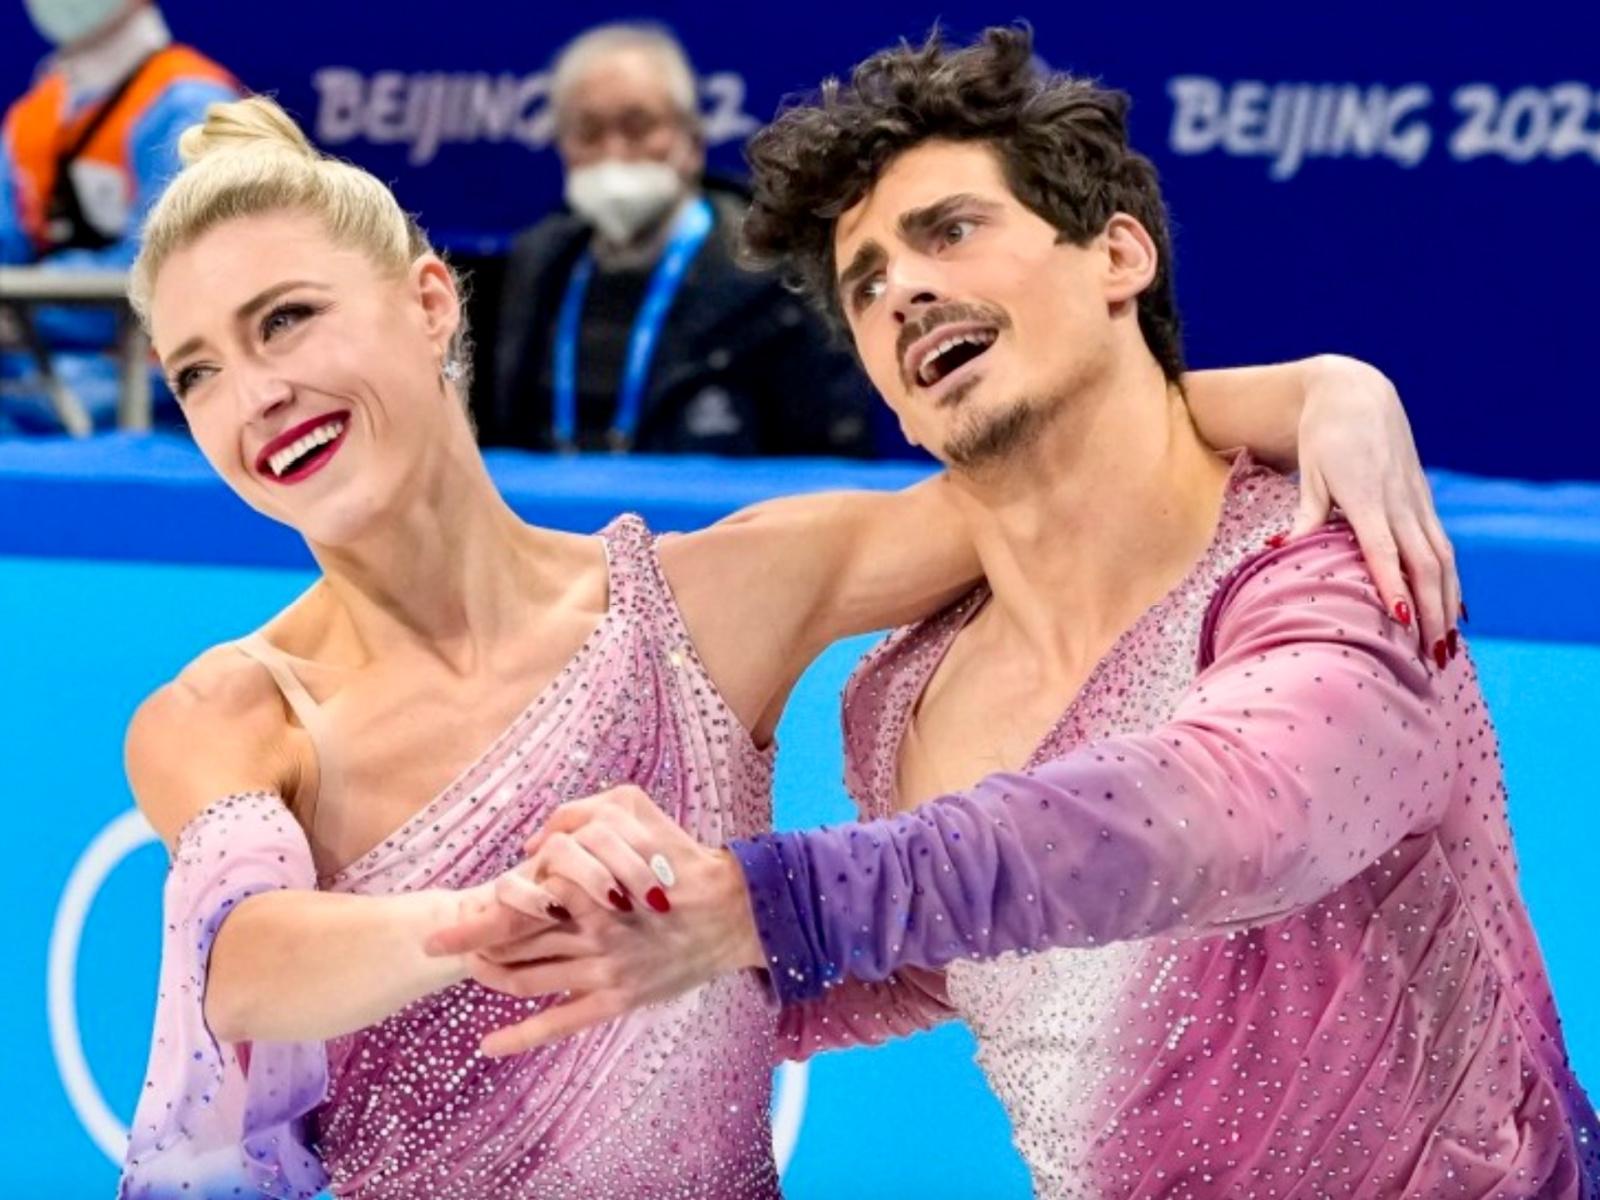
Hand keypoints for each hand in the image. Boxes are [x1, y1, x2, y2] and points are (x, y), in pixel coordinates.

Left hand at [432, 786, 764, 1057]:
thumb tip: (538, 838)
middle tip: (440, 946)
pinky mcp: (616, 1000)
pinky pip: (560, 1023)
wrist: (731, 911)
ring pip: (526, 980)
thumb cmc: (682, 858)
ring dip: (492, 977)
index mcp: (589, 889)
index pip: (518, 903)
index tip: (444, 923)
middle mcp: (590, 932)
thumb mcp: (636, 810)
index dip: (478, 916)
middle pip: (514, 943)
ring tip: (472, 969)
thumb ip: (583, 814)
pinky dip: (521, 1037)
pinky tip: (489, 1045)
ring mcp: (602, 971)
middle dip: (473, 946)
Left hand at [1289, 355, 1461, 660]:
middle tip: (1430, 655)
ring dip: (1447, 602)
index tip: (1401, 619)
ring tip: (1446, 645)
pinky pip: (1443, 545)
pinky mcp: (1424, 500)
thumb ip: (1307, 515)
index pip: (1383, 550)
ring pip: (1441, 558)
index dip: (1392, 584)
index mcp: (1368, 498)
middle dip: (1431, 609)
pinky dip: (1451, 580)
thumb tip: (1282, 548)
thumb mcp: (1311, 473)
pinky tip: (1455, 610)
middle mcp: (1400, 502)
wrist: (1356, 394)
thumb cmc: (1324, 438)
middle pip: (1423, 563)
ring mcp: (1417, 501)